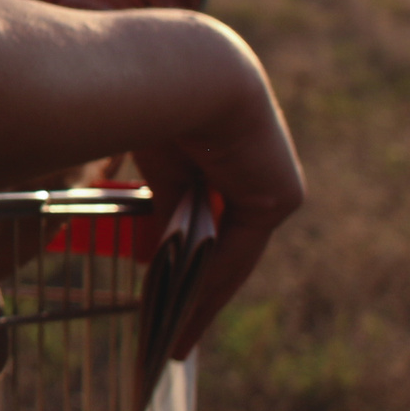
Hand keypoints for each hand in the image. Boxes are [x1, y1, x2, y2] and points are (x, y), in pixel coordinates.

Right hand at [132, 44, 303, 358]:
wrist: (179, 71)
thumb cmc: (130, 88)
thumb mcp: (131, 148)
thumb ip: (144, 192)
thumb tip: (128, 232)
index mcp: (205, 125)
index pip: (191, 197)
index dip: (170, 242)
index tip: (148, 280)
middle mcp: (240, 146)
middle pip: (212, 229)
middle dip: (187, 277)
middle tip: (161, 325)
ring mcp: (265, 169)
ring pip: (226, 245)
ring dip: (200, 293)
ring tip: (170, 339)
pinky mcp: (280, 193)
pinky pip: (240, 252)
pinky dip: (211, 290)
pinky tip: (181, 325)